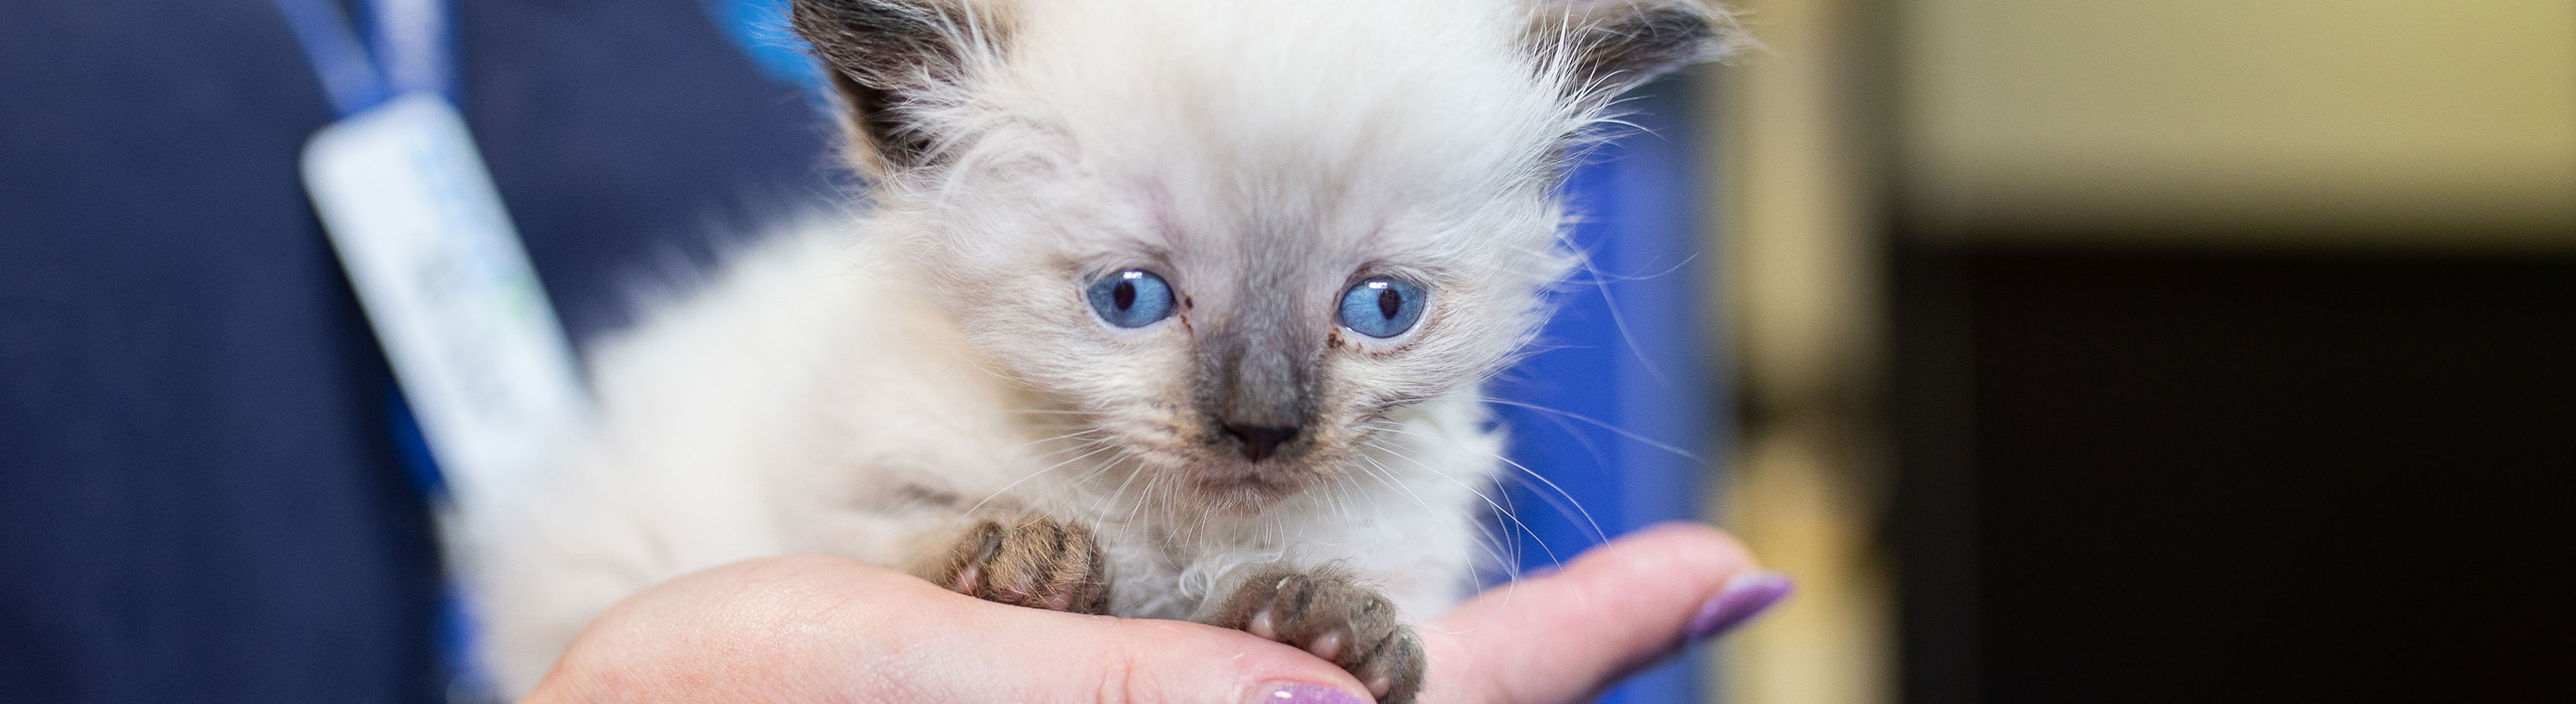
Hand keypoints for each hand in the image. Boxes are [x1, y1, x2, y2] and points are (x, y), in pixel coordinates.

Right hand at [520, 522, 1785, 703]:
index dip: (1574, 642)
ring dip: (1440, 656)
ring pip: (1313, 698)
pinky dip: (1322, 649)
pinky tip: (1333, 617)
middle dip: (1519, 664)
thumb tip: (1336, 701)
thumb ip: (1125, 695)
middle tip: (1675, 577)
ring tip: (1554, 607)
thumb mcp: (918, 680)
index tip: (1728, 564)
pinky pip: (1232, 688)